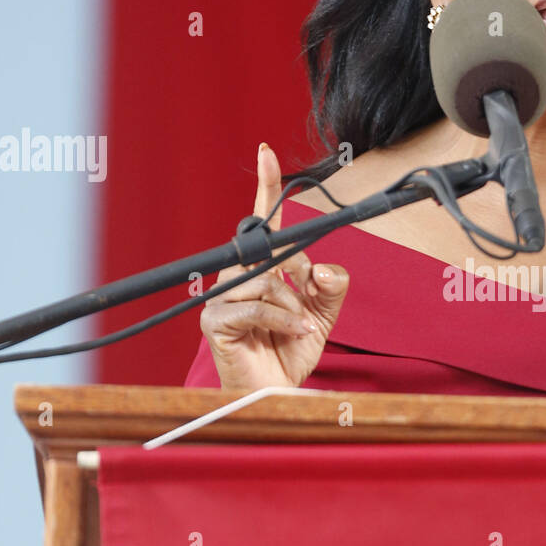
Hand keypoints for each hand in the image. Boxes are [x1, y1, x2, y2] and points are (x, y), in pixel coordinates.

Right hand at [199, 143, 348, 390]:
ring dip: (293, 307)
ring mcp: (221, 297)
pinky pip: (257, 308)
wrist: (275, 393)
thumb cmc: (291, 350)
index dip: (267, 187)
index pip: (265, 222)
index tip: (267, 152)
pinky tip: (298, 332)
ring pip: (267, 281)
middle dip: (297, 277)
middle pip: (269, 250)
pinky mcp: (215, 320)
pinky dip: (284, 321)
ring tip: (300, 329)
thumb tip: (321, 269)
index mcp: (261, 267)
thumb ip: (330, 286)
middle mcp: (236, 275)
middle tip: (307, 307)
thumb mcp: (323, 314)